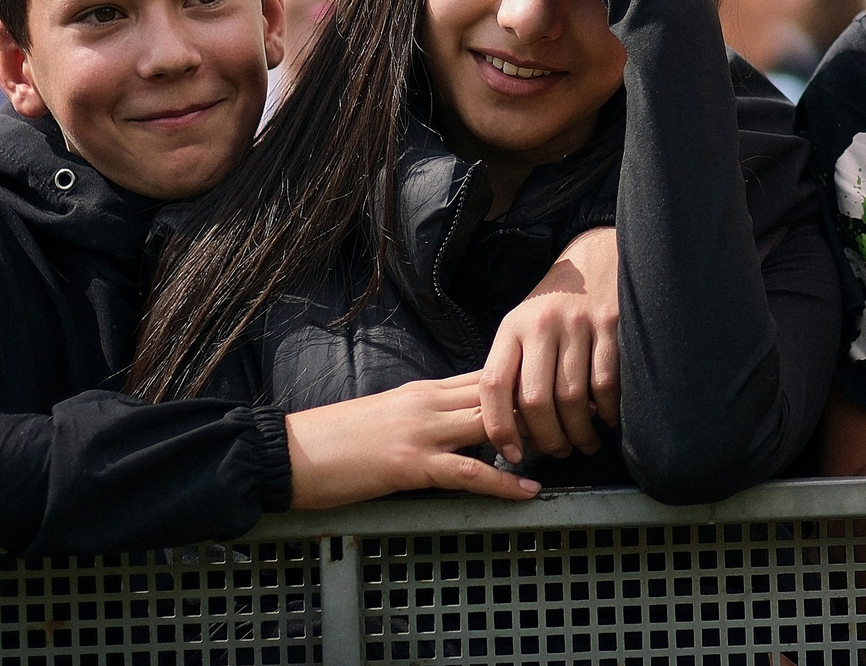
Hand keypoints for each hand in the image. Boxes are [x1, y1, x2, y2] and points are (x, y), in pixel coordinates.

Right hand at [286, 374, 544, 509]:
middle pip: (498, 393)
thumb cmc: (333, 440)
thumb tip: (461, 422)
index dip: (526, 383)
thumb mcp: (387, 416)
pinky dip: (501, 480)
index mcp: (423, 390)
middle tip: (577, 419)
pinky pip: (465, 470)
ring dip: (530, 436)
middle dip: (539, 405)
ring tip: (567, 448)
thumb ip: (425, 414)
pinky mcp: (408, 463)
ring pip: (489, 422)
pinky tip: (528, 490)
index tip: (559, 390)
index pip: (487, 376)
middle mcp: (427, 402)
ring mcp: (419, 431)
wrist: (288, 453)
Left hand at [479, 226, 620, 464]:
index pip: (494, 385)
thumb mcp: (523, 326)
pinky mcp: (611, 323)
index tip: (510, 454)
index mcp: (512, 328)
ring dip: (580, 432)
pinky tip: (608, 420)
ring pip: (573, 397)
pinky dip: (608, 410)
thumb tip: (510, 429)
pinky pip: (607, 381)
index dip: (499, 427)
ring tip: (584, 444)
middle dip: (547, 438)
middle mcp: (542, 325)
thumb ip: (513, 368)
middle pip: (535, 399)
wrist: (596, 258)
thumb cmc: (554, 306)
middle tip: (557, 453)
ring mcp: (578, 323)